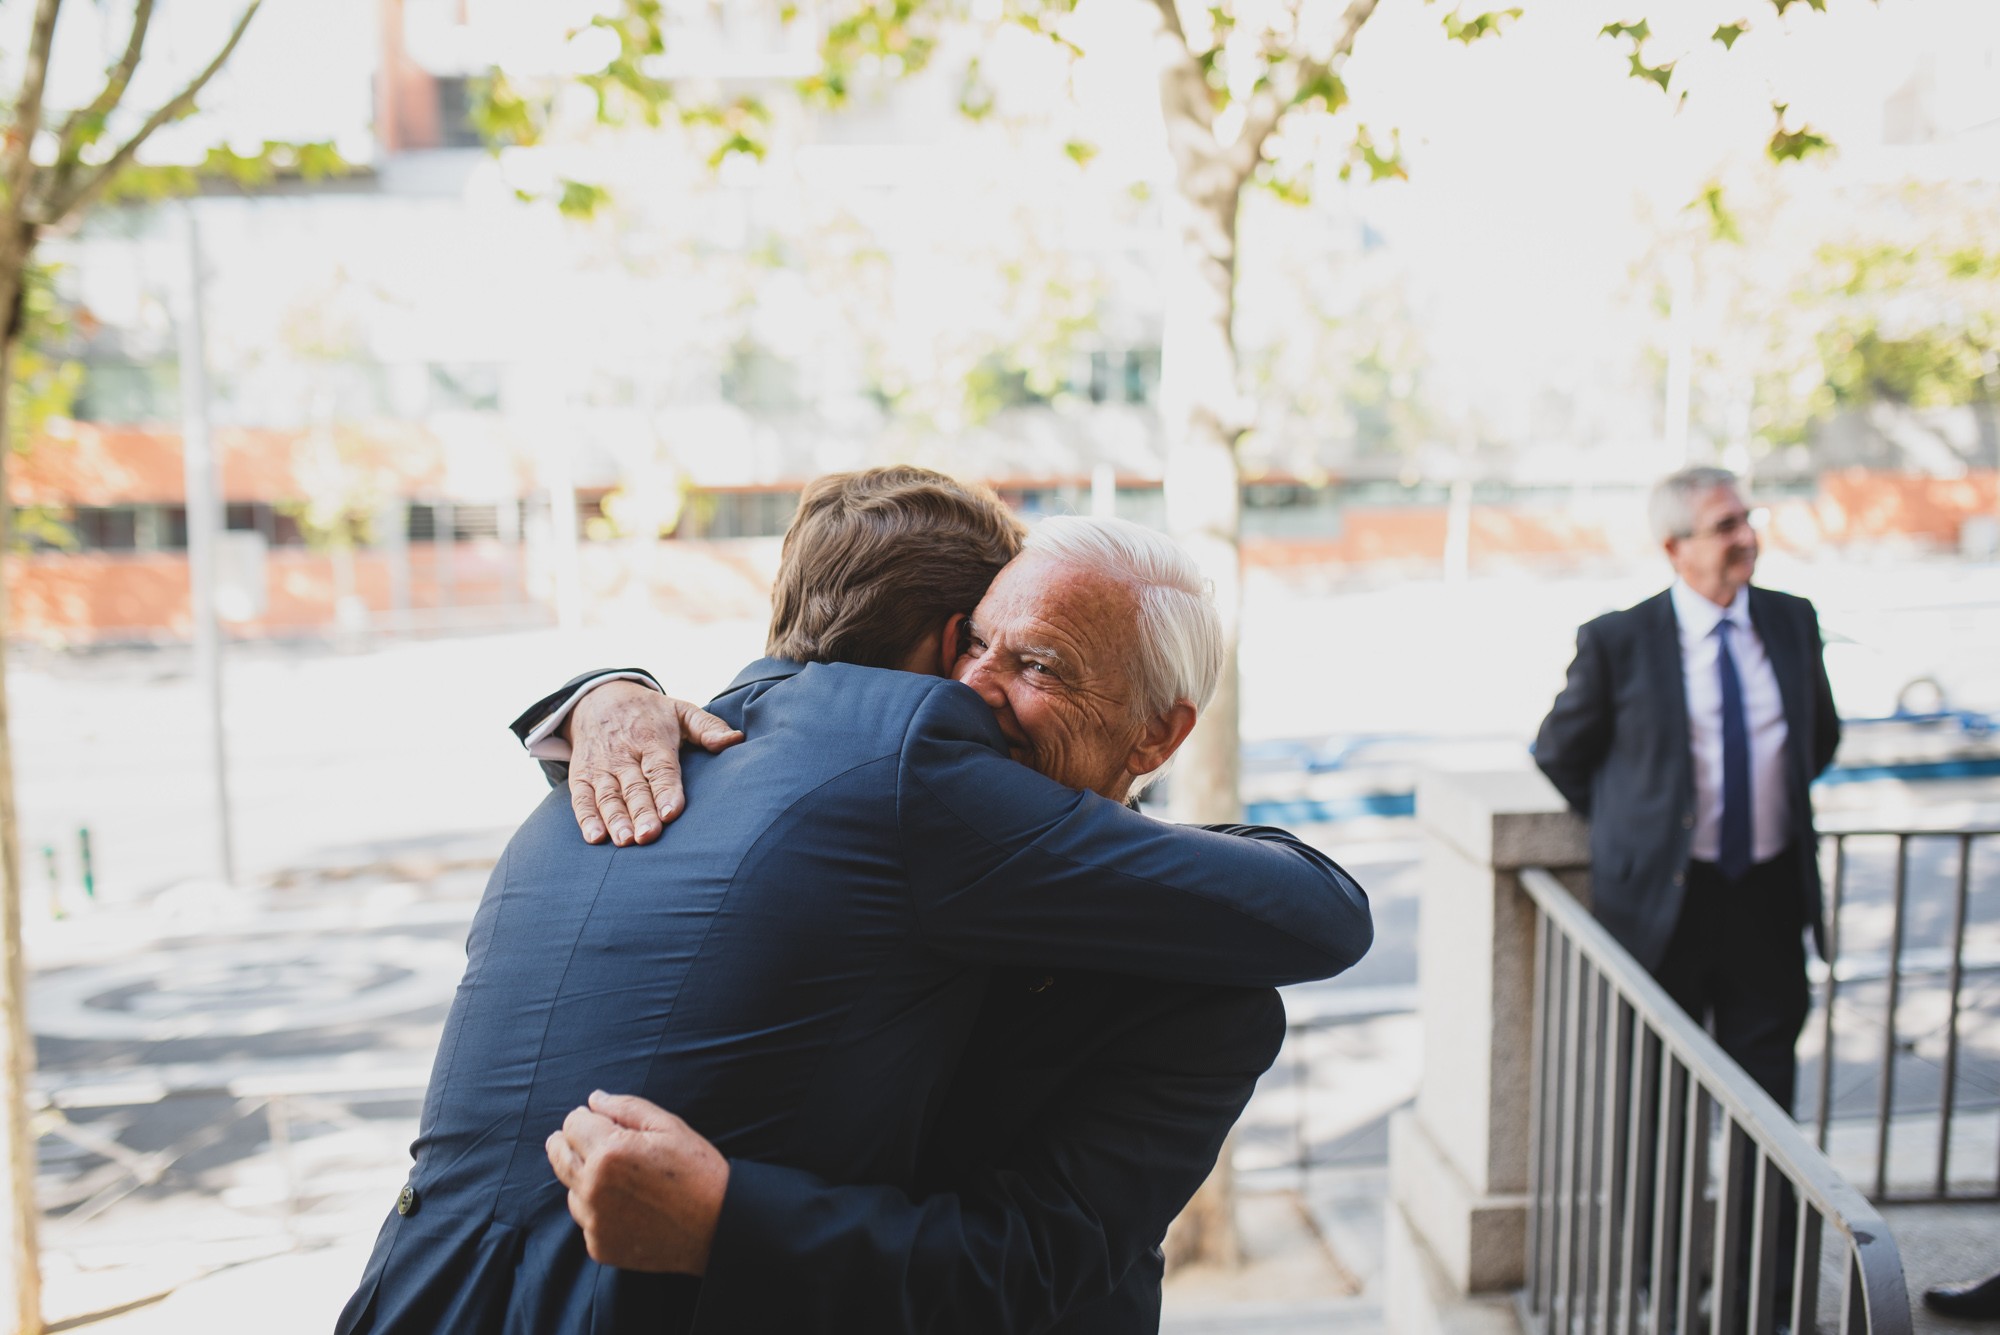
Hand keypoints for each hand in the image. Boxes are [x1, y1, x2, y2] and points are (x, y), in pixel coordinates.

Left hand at [545, 1091, 729, 1273]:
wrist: (718, 1226)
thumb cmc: (697, 1171)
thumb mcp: (668, 1126)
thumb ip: (625, 1107)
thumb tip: (593, 1099)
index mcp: (609, 1151)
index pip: (571, 1123)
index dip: (588, 1118)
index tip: (604, 1122)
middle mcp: (593, 1187)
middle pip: (558, 1154)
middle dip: (574, 1142)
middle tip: (601, 1145)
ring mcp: (594, 1221)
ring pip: (570, 1187)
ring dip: (587, 1179)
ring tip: (626, 1180)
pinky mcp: (599, 1246)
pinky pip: (586, 1219)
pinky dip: (600, 1211)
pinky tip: (631, 1207)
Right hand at [567, 681, 743, 845]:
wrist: (599, 697)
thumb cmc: (650, 713)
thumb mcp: (681, 710)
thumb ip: (708, 728)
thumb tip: (735, 740)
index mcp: (652, 739)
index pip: (660, 768)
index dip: (666, 790)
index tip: (672, 813)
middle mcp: (624, 754)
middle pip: (634, 787)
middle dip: (641, 811)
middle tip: (649, 835)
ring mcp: (600, 766)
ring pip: (607, 795)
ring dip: (615, 819)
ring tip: (625, 841)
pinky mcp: (581, 775)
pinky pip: (581, 798)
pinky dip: (586, 818)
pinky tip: (595, 837)